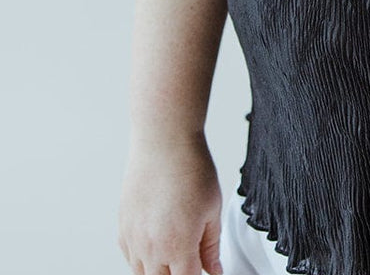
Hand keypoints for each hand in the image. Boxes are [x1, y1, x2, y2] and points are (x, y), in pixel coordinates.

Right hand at [118, 134, 224, 274]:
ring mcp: (133, 239)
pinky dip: (143, 258)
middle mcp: (151, 248)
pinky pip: (130, 257)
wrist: (164, 142)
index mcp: (178, 246)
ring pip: (143, 273)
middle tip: (190, 260)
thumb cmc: (191, 169)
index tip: (204, 269)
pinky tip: (158, 243)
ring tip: (175, 252)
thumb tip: (214, 269)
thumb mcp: (212, 208)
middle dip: (178, 274)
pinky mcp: (122, 228)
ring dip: (159, 270)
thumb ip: (211, 245)